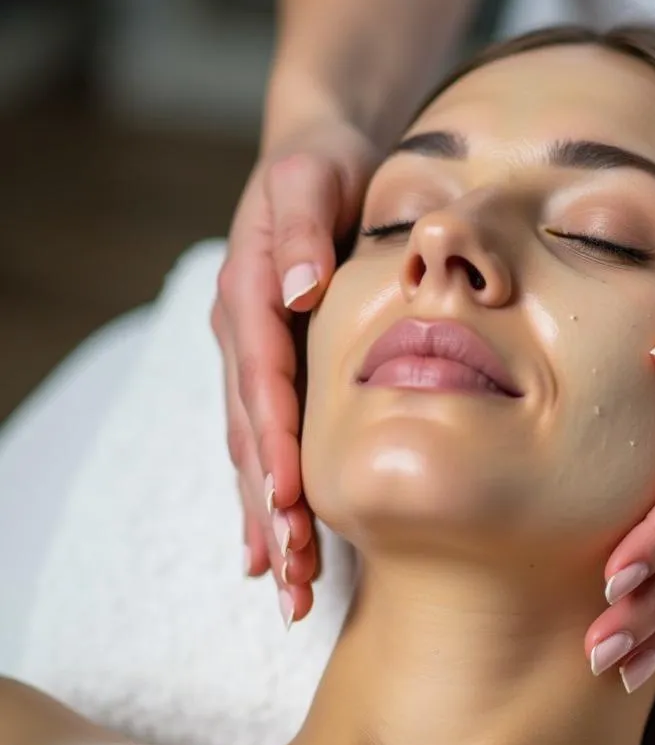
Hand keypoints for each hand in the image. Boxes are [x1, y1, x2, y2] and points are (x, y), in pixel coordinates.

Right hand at [211, 117, 376, 627]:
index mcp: (251, 293)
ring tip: (284, 584)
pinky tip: (270, 549)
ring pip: (251, 451)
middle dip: (270, 507)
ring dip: (267, 519)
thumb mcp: (313, 175)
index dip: (273, 440)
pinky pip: (259, 442)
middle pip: (251, 433)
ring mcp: (249, 358)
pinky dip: (263, 497)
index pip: (262, 379)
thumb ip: (302, 227)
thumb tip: (302, 291)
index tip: (287, 498)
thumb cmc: (323, 167)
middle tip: (292, 577)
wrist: (315, 160)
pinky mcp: (267, 371)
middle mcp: (242, 335)